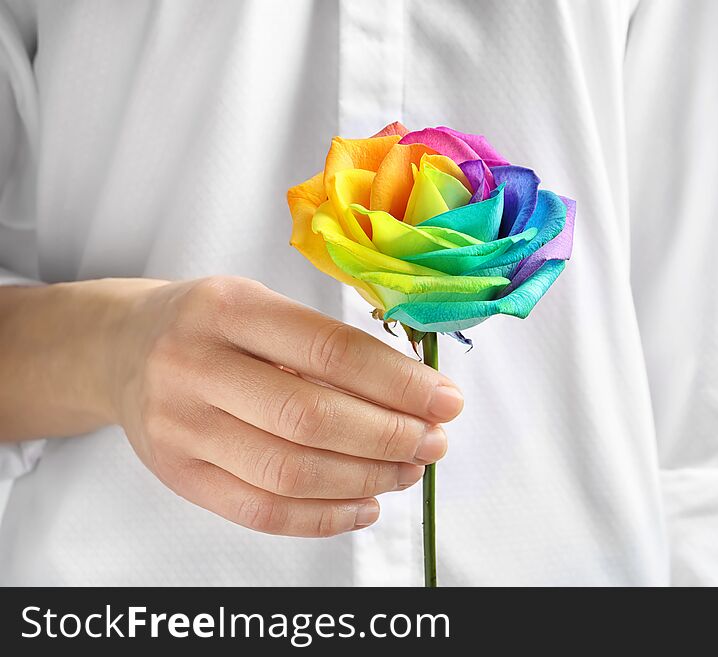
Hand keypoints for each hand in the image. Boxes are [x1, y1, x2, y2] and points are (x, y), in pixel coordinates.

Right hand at [110, 276, 463, 536]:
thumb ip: (327, 342)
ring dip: (366, 479)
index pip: (330, 351)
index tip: (446, 400)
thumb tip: (415, 393)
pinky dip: (325, 517)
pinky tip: (365, 505)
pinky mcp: (178, 476)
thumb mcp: (261, 304)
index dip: (399, 382)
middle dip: (390, 437)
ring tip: (407, 470)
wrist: (122, 349)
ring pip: (290, 472)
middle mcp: (196, 366)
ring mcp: (181, 427)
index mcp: (228, 308)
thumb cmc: (210, 324)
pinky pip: (261, 512)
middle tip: (433, 442)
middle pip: (312, 418)